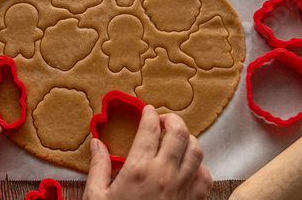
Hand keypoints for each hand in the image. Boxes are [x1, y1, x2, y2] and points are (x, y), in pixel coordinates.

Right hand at [84, 105, 212, 199]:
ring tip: (176, 139)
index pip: (150, 128)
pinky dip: (200, 165)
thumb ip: (98, 166)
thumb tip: (96, 143)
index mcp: (139, 169)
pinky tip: (188, 166)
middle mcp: (165, 174)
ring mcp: (182, 189)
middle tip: (163, 120)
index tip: (147, 110)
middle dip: (172, 120)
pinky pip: (206, 176)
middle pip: (180, 133)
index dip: (149, 114)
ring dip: (188, 139)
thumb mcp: (96, 197)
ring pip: (197, 150)